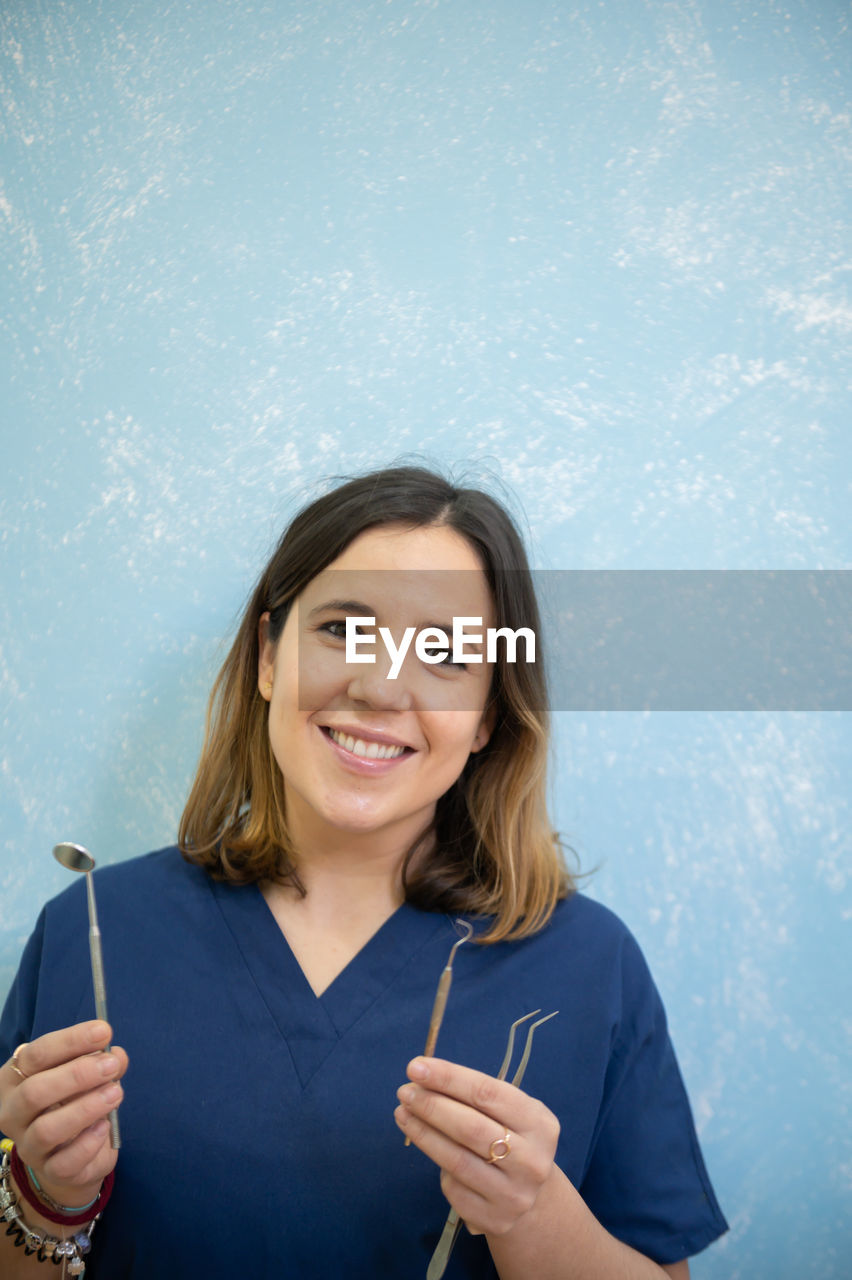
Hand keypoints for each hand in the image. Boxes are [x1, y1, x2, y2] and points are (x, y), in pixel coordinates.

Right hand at [0, 1021, 127, 1209]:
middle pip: (34, 1092)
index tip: (103, 1031)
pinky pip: (64, 1162)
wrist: (73, 1151)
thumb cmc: (74, 1100)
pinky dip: (88, 1143)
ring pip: (46, 1129)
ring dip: (85, 1108)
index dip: (71, 1041)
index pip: (35, 1055)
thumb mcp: (87, 1075)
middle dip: (77, 1075)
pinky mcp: (48, 1171)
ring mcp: (28, 1145)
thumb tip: (115, 1055)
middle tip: (111, 1065)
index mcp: (15, 1079)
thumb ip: (102, 1062)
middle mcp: (13, 1113)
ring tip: (116, 1093)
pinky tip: (105, 1126)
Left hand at [394, 1055, 559, 1236]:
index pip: (487, 1093)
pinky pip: (454, 1187)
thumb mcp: (510, 1112)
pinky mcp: (494, 1220)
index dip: (449, 1078)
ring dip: (423, 1132)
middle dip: (432, 1105)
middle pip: (470, 1128)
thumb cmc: (512, 1140)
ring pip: (457, 1160)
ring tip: (403, 1113)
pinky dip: (437, 1163)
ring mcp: (514, 1195)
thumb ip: (475, 1096)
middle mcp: (532, 1161)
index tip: (416, 1067)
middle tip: (405, 1091)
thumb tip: (424, 1077)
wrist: (532, 1198)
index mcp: (540, 1124)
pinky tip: (427, 1146)